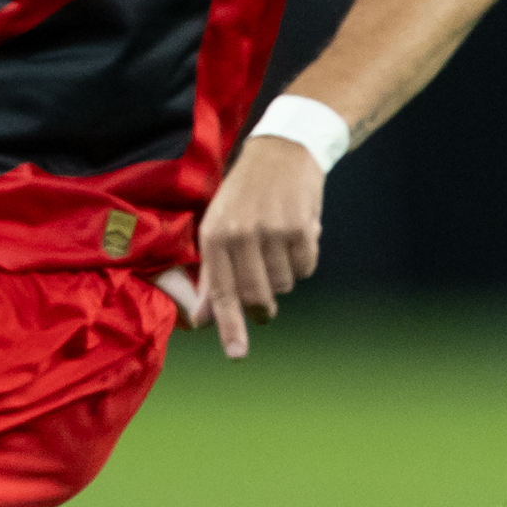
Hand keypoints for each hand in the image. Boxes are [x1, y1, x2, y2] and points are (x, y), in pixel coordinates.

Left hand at [192, 134, 325, 359]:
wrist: (281, 152)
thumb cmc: (243, 195)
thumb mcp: (217, 225)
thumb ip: (211, 272)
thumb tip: (201, 319)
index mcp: (213, 236)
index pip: (221, 291)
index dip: (229, 325)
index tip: (237, 354)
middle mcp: (241, 235)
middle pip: (255, 295)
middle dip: (261, 307)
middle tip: (264, 308)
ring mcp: (272, 233)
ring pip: (283, 284)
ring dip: (283, 275)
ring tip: (276, 247)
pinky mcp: (301, 229)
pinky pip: (306, 268)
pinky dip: (303, 260)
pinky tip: (296, 236)